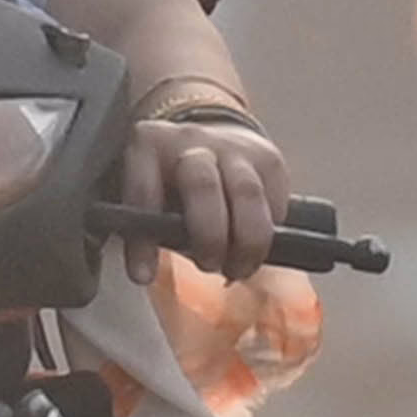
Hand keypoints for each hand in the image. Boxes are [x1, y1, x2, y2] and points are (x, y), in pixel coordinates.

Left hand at [113, 114, 287, 280]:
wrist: (215, 140)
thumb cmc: (172, 185)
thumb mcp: (150, 197)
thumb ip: (148, 225)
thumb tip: (145, 272)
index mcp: (149, 146)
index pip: (143, 192)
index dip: (142, 240)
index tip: (142, 277)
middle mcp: (191, 141)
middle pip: (202, 185)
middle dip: (209, 236)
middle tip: (209, 265)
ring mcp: (232, 147)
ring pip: (247, 194)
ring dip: (247, 242)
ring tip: (239, 269)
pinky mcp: (268, 158)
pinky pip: (274, 201)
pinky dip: (268, 232)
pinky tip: (256, 250)